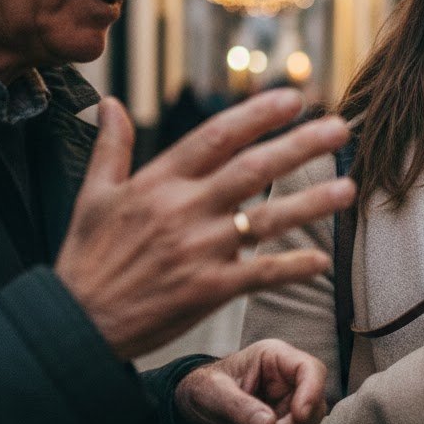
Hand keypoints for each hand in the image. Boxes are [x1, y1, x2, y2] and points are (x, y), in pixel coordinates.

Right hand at [55, 91, 355, 358]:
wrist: (74, 325)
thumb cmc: (86, 259)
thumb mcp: (92, 197)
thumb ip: (111, 147)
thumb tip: (110, 102)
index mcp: (158, 183)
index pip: (217, 136)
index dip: (257, 115)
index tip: (294, 98)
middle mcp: (184, 210)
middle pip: (253, 169)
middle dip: (300, 145)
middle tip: (340, 128)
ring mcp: (200, 250)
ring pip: (267, 219)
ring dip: (312, 203)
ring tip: (349, 188)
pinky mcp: (210, 290)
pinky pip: (262, 274)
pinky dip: (293, 267)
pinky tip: (322, 259)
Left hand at [173, 339, 327, 423]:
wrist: (192, 418)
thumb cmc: (202, 391)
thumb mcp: (212, 392)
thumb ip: (239, 406)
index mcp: (275, 360)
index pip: (311, 369)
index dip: (311, 392)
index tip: (298, 416)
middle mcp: (289, 384)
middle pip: (313, 411)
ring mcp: (290, 412)